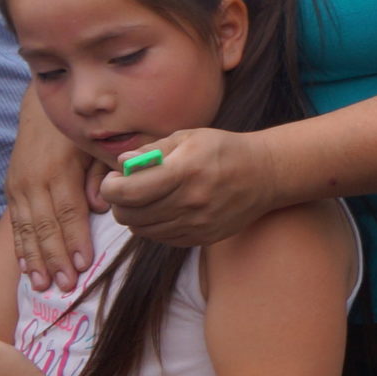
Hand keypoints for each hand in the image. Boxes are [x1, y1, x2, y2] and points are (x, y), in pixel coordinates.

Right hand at [8, 102, 96, 292]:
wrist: (41, 111)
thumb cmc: (78, 132)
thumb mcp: (94, 146)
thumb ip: (99, 175)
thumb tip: (100, 208)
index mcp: (58, 170)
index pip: (67, 210)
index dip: (75, 238)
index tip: (83, 264)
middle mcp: (34, 181)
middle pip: (45, 226)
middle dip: (55, 259)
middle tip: (66, 286)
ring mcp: (19, 187)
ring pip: (26, 230)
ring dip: (35, 260)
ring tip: (42, 286)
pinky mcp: (11, 191)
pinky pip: (15, 225)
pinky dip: (20, 249)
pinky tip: (26, 269)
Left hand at [100, 127, 277, 247]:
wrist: (266, 175)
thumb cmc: (224, 150)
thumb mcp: (189, 137)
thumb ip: (152, 151)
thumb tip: (121, 165)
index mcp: (185, 172)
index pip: (128, 192)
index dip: (110, 187)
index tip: (113, 179)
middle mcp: (190, 202)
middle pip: (130, 215)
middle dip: (118, 202)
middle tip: (125, 189)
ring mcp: (197, 224)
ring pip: (142, 230)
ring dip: (135, 215)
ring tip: (146, 198)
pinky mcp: (202, 238)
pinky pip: (161, 238)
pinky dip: (154, 226)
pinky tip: (164, 209)